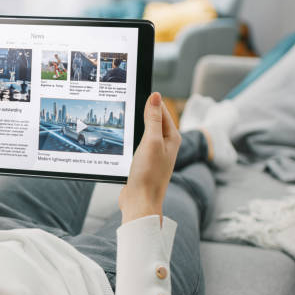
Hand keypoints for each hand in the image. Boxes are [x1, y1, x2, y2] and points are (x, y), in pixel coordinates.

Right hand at [118, 92, 181, 224]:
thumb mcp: (151, 142)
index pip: (162, 111)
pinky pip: (138, 144)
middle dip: (142, 112)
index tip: (136, 92)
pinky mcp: (145, 162)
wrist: (140, 202)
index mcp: (172, 138)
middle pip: (153, 120)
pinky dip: (131, 139)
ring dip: (135, 126)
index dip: (150, 102)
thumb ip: (153, 118)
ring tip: (125, 120)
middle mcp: (165, 145)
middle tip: (128, 104)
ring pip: (144, 132)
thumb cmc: (148, 175)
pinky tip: (123, 140)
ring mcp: (155, 154)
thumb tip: (155, 96)